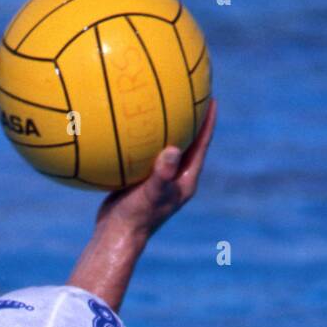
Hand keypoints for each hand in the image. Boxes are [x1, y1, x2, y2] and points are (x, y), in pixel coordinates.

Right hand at [95, 98, 217, 236]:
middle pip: (187, 141)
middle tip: (190, 92)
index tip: (211, 98)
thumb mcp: (151, 193)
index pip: (202, 145)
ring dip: (165, 125)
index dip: (208, 121)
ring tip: (160, 99)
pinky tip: (127, 121)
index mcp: (185, 179)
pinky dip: (140, 137)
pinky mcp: (141, 178)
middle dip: (190, 117)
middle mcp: (175, 176)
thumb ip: (162, 173)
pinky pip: (144, 151)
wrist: (115, 235)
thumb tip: (173, 149)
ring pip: (164, 145)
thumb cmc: (136, 217)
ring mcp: (158, 177)